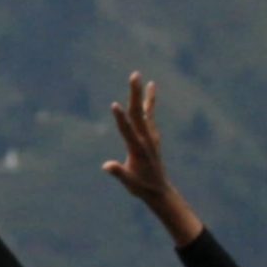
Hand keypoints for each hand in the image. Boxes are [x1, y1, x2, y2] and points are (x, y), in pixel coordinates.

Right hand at [103, 72, 202, 242]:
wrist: (160, 191)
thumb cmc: (141, 187)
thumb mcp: (129, 182)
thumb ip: (119, 172)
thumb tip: (106, 166)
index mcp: (137, 148)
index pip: (127, 130)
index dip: (120, 118)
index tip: (114, 105)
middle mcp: (146, 138)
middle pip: (138, 112)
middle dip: (135, 94)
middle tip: (134, 75)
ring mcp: (151, 136)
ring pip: (145, 111)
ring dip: (142, 94)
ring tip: (142, 78)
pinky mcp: (153, 136)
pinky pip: (149, 115)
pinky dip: (149, 103)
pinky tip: (149, 92)